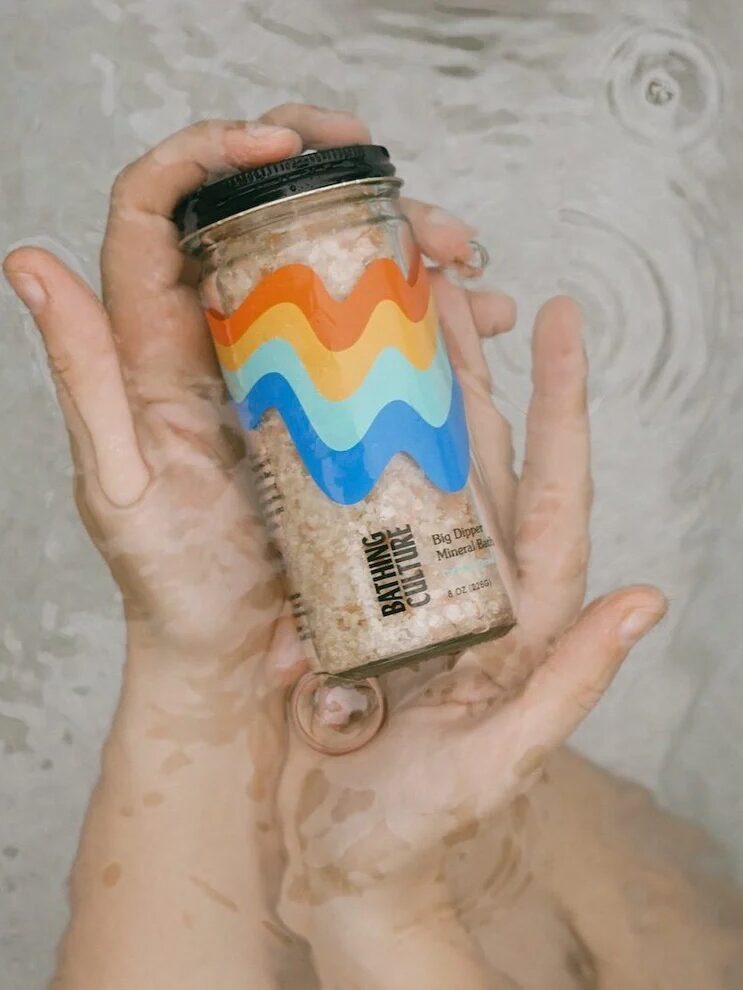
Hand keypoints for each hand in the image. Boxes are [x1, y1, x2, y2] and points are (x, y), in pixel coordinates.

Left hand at [3, 103, 522, 895]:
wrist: (239, 651)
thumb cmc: (174, 581)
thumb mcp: (122, 485)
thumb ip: (87, 378)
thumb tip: (29, 262)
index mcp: (155, 344)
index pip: (159, 209)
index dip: (211, 152)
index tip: (284, 144)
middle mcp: (219, 340)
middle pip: (266, 220)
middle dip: (343, 187)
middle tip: (417, 210)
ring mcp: (282, 368)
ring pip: (335, 266)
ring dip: (405, 243)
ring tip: (467, 266)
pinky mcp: (335, 404)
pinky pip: (380, 332)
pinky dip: (429, 313)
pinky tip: (477, 319)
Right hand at [276, 286, 667, 941]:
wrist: (346, 859)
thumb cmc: (423, 825)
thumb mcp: (498, 760)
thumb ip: (568, 686)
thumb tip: (646, 603)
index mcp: (521, 612)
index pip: (555, 487)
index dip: (560, 401)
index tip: (556, 319)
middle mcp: (471, 582)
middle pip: (480, 455)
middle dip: (471, 368)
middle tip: (451, 283)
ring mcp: (409, 584)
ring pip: (414, 469)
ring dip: (403, 396)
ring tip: (388, 321)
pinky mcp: (351, 598)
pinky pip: (344, 516)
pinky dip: (332, 464)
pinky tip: (313, 411)